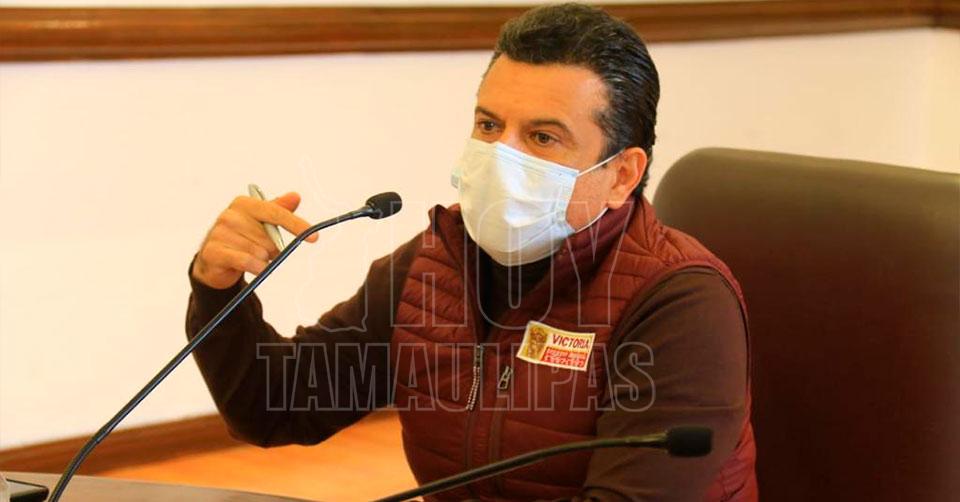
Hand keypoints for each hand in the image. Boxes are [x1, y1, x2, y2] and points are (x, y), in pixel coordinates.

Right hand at [191, 192, 316, 288]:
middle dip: (273, 250)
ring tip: (253, 258)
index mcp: (244, 204)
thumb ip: (279, 210)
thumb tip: (296, 196)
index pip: (276, 213)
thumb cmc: (243, 238)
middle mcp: (230, 215)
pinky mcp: (213, 251)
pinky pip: (245, 261)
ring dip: (262, 260)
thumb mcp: (261, 222)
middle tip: (263, 252)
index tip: (314, 237)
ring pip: (259, 252)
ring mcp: (219, 233)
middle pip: (270, 238)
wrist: (215, 260)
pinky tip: (255, 268)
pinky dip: (255, 267)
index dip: (297, 225)